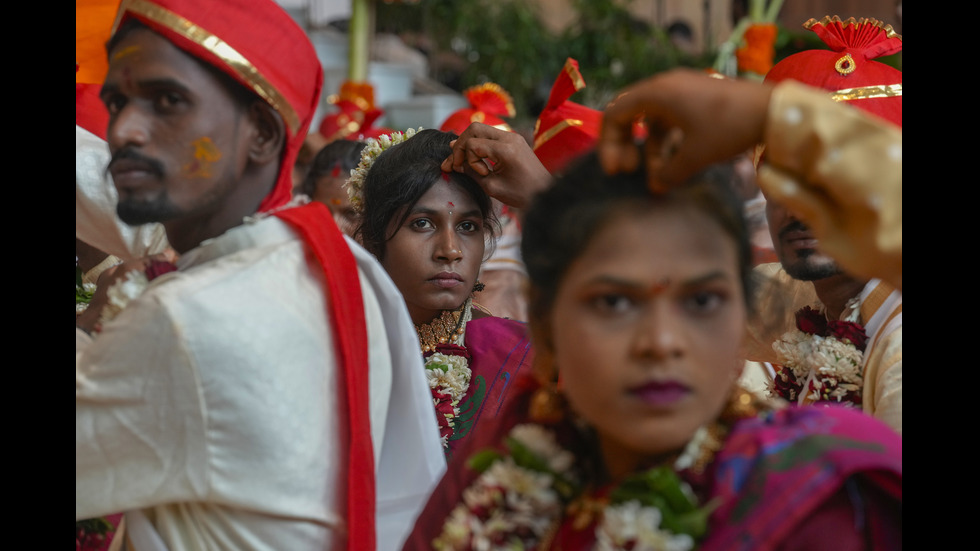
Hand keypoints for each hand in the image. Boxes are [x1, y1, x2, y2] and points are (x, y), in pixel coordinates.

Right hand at [441, 123, 551, 208]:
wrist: (544, 192)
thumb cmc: (521, 194)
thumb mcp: (492, 187)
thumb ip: (472, 173)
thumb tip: (457, 164)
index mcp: (505, 149)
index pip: (472, 144)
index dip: (467, 160)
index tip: (477, 174)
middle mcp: (509, 138)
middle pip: (474, 128)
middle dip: (461, 145)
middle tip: (455, 162)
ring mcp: (512, 137)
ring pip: (481, 129)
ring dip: (469, 144)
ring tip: (459, 160)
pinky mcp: (513, 140)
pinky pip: (490, 136)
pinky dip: (479, 144)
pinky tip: (471, 155)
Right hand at [598, 69, 772, 191]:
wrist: (775, 111)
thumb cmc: (728, 128)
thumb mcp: (695, 155)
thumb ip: (668, 172)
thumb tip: (656, 186)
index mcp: (657, 93)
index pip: (615, 114)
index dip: (609, 144)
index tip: (616, 171)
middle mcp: (666, 87)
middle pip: (631, 115)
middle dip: (626, 146)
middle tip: (630, 171)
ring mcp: (684, 91)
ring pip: (654, 122)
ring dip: (652, 150)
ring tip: (659, 178)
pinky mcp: (699, 99)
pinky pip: (672, 120)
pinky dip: (669, 142)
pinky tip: (677, 164)